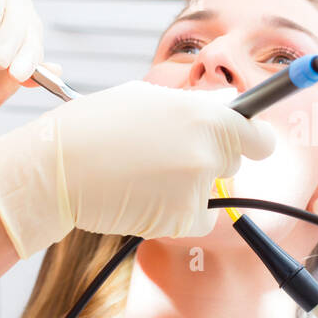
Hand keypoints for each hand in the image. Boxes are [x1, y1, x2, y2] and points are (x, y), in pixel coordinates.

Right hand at [0, 80, 276, 258]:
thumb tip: (229, 104)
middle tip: (166, 154)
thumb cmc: (95, 126)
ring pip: (211, 193)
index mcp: (203, 115)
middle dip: (209, 160)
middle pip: (232, 162)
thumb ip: (194, 105)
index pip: (259, 136)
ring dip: (189, 188)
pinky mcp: (180, 219)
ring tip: (144, 173)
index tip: (249, 143)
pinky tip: (143, 196)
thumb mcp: (147, 98)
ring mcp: (195, 187)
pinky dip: (176, 214)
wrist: (59, 168)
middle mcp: (207, 150)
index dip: (253, 141)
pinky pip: (195, 220)